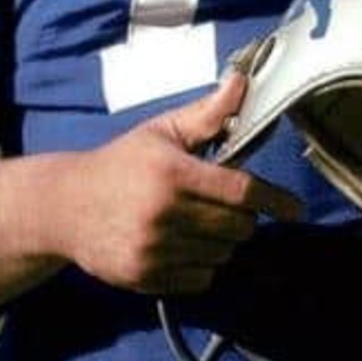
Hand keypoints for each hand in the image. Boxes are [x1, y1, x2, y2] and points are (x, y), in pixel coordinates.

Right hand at [62, 71, 303, 293]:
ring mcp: (153, 251)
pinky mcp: (145, 279)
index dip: (274, 200)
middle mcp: (164, 215)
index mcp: (172, 173)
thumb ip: (208, 113)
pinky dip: (203, 263)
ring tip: (200, 219)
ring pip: (222, 255)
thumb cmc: (122, 162)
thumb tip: (242, 82)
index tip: (295, 208)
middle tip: (227, 201)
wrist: (66, 207)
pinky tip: (183, 242)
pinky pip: (201, 278)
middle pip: (237, 227)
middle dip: (243, 215)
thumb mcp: (163, 131)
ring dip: (223, 240)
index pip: (239, 191)